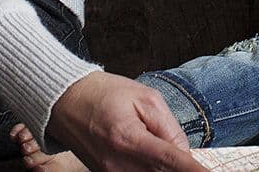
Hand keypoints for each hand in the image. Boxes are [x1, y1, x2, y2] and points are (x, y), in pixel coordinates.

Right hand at [46, 71, 204, 171]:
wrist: (65, 101)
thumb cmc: (103, 94)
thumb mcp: (144, 98)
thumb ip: (169, 127)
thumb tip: (184, 153)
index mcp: (128, 139)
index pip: (171, 161)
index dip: (193, 170)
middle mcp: (117, 163)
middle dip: (179, 164)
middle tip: (182, 151)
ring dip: (162, 165)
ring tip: (149, 138)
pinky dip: (148, 167)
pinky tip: (145, 150)